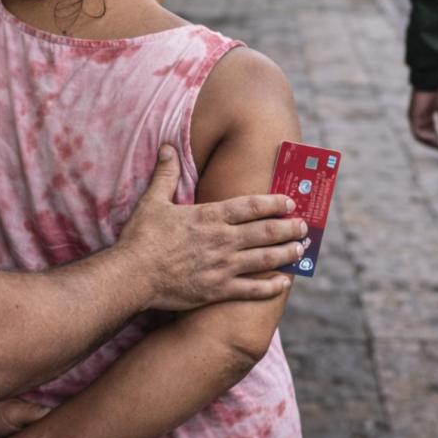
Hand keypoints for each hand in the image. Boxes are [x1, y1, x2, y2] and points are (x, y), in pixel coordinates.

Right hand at [117, 145, 305, 311]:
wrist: (132, 276)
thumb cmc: (141, 238)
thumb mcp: (153, 201)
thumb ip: (166, 174)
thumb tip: (167, 147)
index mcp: (209, 216)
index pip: (250, 206)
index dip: (274, 202)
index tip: (290, 201)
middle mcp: (222, 240)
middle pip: (265, 231)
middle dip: (288, 227)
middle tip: (305, 226)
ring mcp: (222, 266)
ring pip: (264, 258)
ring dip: (286, 253)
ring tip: (301, 249)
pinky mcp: (217, 290)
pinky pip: (251, 289)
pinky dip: (270, 286)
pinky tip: (283, 283)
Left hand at [409, 87, 437, 149]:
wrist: (432, 83)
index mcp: (425, 116)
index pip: (429, 132)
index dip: (436, 140)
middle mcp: (418, 118)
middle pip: (423, 136)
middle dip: (433, 143)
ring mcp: (414, 118)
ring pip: (419, 136)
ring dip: (429, 142)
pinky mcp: (413, 116)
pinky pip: (417, 131)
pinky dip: (425, 136)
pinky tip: (434, 138)